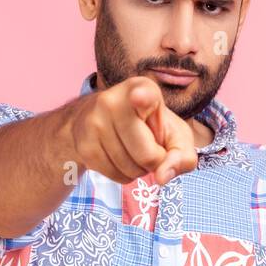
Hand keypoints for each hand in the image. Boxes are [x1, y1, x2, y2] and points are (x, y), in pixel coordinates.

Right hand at [69, 75, 198, 184]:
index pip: (142, 95)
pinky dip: (123, 175)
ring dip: (138, 170)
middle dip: (155, 161)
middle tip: (150, 146)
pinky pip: (115, 176)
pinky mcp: (83, 146)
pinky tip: (120, 157)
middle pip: (147, 155)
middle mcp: (113, 101)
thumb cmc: (149, 127)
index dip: (142, 98)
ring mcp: (94, 123)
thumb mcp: (176, 135)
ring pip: (130, 169)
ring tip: (133, 149)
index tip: (139, 97)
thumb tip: (162, 177)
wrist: (102, 122)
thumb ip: (183, 156)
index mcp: (142, 89)